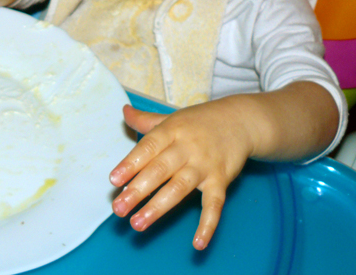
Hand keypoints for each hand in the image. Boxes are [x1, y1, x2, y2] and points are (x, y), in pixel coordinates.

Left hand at [109, 99, 255, 249]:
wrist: (241, 121)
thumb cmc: (200, 122)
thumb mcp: (172, 117)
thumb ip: (146, 120)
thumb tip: (124, 112)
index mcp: (172, 130)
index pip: (148, 147)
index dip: (130, 163)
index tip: (114, 180)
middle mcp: (187, 147)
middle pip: (160, 169)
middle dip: (138, 189)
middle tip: (119, 208)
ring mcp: (205, 165)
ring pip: (180, 187)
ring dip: (158, 207)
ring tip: (138, 223)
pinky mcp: (221, 180)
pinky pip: (215, 204)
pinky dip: (208, 224)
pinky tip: (198, 243)